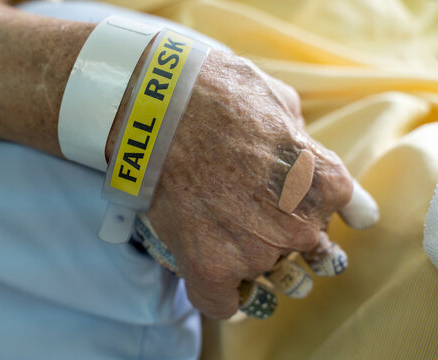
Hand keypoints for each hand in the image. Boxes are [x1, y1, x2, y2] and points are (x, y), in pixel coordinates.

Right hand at [139, 50, 375, 318]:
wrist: (161, 107)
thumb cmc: (218, 94)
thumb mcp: (279, 100)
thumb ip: (300, 139)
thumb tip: (301, 149)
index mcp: (324, 182)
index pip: (353, 215)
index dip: (331, 213)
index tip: (312, 212)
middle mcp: (300, 225)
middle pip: (310, 253)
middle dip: (290, 239)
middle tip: (257, 219)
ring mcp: (256, 252)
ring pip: (269, 278)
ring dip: (255, 267)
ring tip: (229, 243)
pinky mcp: (211, 268)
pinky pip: (224, 303)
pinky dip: (222, 295)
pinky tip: (213, 276)